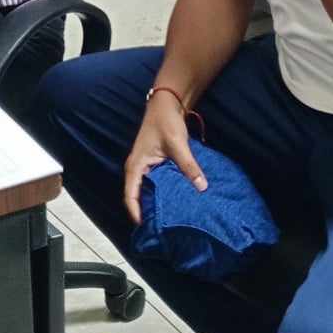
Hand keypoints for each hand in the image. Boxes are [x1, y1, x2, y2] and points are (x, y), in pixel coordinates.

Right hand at [123, 93, 206, 223]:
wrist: (166, 103)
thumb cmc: (166, 121)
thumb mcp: (178, 144)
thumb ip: (188, 166)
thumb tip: (202, 187)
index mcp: (135, 166)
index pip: (130, 195)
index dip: (136, 213)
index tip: (146, 228)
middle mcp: (137, 169)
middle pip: (137, 196)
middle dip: (146, 212)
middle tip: (160, 229)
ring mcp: (145, 167)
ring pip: (147, 191)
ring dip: (155, 203)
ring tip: (168, 219)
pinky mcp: (154, 165)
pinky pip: (155, 184)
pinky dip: (162, 193)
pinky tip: (175, 201)